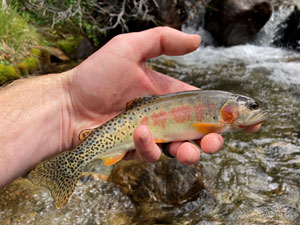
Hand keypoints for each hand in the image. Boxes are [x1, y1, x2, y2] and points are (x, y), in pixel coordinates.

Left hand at [67, 27, 259, 164]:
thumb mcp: (129, 48)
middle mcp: (163, 116)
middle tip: (215, 142)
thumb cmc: (96, 76)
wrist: (68, 104)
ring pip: (180, 148)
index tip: (248, 122)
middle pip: (198, 131)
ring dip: (190, 152)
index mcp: (168, 94)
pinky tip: (140, 134)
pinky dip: (150, 147)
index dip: (225, 114)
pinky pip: (151, 154)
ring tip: (189, 152)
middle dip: (212, 140)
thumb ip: (162, 40)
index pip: (203, 105)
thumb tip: (196, 41)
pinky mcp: (136, 149)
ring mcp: (151, 134)